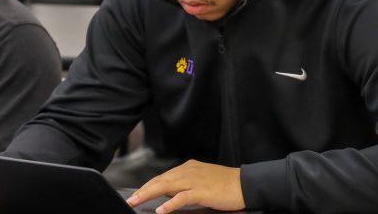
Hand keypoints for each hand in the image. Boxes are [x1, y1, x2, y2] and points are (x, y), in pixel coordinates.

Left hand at [126, 160, 244, 213]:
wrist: (245, 184)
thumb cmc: (227, 185)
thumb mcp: (203, 180)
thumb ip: (186, 184)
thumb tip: (170, 194)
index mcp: (189, 167)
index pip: (163, 176)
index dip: (148, 185)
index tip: (137, 193)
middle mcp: (189, 171)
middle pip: (160, 180)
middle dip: (143, 190)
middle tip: (131, 199)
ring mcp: (194, 180)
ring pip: (166, 186)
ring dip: (149, 194)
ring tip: (137, 202)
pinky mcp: (201, 191)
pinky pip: (181, 198)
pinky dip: (170, 204)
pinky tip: (161, 210)